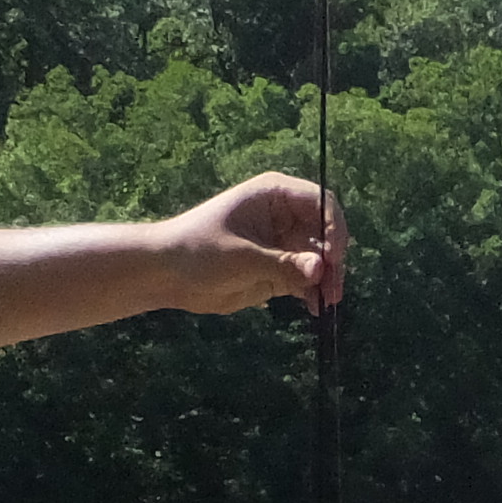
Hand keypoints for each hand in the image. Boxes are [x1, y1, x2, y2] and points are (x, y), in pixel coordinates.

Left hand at [151, 172, 345, 316]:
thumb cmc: (198, 250)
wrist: (168, 274)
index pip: (320, 202)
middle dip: (332, 260)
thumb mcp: (241, 256)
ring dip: (327, 279)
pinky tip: (313, 307)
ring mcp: (283, 243)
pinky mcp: (279, 269)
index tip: (333, 257)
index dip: (333, 228)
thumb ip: (282, 263)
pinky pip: (307, 279)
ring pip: (320, 259)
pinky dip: (313, 292)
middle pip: (325, 233)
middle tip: (332, 288)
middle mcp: (284, 216)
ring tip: (325, 302)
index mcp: (274, 194)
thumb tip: (320, 270)